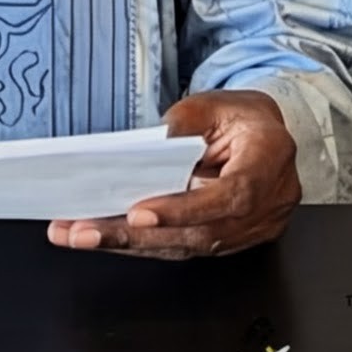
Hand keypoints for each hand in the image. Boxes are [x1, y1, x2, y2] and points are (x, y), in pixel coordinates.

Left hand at [46, 90, 300, 259]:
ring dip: (132, 245)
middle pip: (199, 233)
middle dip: (137, 237)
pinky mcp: (231, 239)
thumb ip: (183, 124)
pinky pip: (186, 247)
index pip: (228, 197)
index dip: (182, 210)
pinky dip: (146, 244)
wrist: (268, 133)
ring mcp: (252, 229)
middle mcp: (267, 204)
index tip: (138, 214)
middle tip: (86, 232)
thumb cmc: (241, 115)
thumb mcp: (212, 104)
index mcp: (269, 161)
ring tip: (83, 235)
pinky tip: (109, 238)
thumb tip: (150, 148)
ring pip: (188, 247)